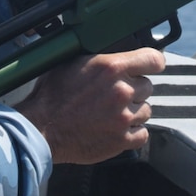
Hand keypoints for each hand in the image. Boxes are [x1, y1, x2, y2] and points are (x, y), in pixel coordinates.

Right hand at [13, 47, 164, 164]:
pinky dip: (132, 132)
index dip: (153, 63)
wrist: (41, 128)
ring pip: (146, 110)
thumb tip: (114, 55)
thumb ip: (100, 59)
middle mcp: (122, 91)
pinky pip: (142, 133)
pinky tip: (116, 128)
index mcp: (111, 67)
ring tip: (112, 113)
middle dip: (134, 89)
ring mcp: (124, 117)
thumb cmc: (51, 95)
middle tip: (114, 94)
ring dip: (133, 111)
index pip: (153, 59)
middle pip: (147, 86)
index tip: (151, 66)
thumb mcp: (72, 62)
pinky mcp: (122, 140)